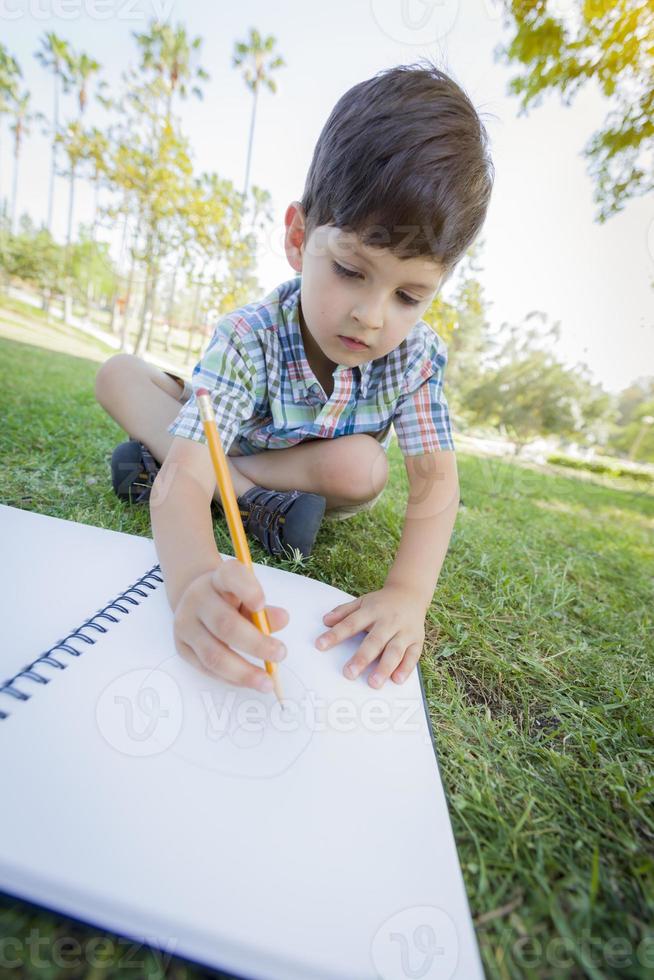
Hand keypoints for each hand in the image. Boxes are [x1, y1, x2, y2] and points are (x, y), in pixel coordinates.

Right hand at [173, 561, 288, 692]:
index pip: (230, 576)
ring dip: (243, 672)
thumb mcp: (249, 597)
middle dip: (255, 644)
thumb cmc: (230, 599)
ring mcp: (185, 624)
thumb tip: (282, 619)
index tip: (261, 603)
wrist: (196, 601)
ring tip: (267, 682)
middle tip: (280, 654)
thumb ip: (265, 609)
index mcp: (218, 579)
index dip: (246, 589)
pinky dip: (231, 679)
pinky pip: (207, 668)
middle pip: (224, 623)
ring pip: (213, 654)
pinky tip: (248, 682)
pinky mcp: (182, 647)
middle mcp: (198, 598)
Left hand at [314, 584, 427, 687]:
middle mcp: (389, 621)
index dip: (335, 635)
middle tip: (349, 673)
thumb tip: (325, 621)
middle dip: (362, 658)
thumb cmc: (382, 603)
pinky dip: (406, 668)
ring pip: (395, 650)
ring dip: (384, 667)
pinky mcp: (417, 640)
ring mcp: (404, 631)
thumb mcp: (362, 601)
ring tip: (373, 682)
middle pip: (375, 640)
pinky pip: (412, 656)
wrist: (410, 594)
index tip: (320, 645)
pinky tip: (396, 680)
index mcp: (372, 610)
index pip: (351, 623)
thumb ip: (343, 612)